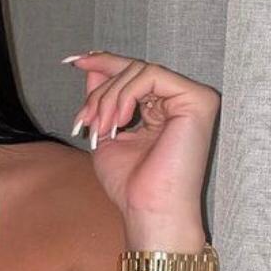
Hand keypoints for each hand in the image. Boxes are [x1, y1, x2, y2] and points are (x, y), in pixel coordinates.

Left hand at [64, 52, 219, 232]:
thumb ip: (103, 97)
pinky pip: (151, 76)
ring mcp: (194, 98)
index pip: (133, 74)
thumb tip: (91, 64)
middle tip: (86, 121)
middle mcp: (182, 100)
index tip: (72, 60)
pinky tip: (120, 121)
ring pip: (139, 71)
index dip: (103, 62)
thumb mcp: (107, 131)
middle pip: (133, 70)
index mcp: (165, 107)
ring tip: (102, 128)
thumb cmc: (130, 184)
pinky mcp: (199, 100)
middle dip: (100, 92)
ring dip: (109, 98)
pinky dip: (126, 94)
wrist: (148, 211)